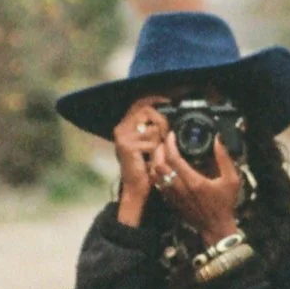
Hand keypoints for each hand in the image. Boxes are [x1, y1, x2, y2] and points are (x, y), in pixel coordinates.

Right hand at [111, 96, 171, 226]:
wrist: (135, 188)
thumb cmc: (144, 167)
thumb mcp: (148, 143)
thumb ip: (153, 128)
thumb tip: (168, 113)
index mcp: (124, 126)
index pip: (139, 103)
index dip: (155, 100)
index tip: (168, 102)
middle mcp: (120, 129)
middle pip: (147, 111)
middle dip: (162, 121)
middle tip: (166, 134)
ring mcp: (123, 138)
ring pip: (153, 128)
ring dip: (160, 140)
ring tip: (156, 152)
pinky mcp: (128, 147)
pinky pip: (153, 141)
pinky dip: (157, 151)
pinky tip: (152, 159)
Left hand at [153, 127, 241, 245]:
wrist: (215, 228)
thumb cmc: (224, 204)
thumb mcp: (231, 180)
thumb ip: (224, 159)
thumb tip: (218, 140)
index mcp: (194, 182)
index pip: (174, 158)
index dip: (170, 144)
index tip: (172, 135)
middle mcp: (180, 188)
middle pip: (159, 165)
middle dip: (159, 150)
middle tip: (164, 141)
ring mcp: (173, 196)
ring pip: (155, 175)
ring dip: (155, 161)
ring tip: (161, 152)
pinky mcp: (171, 201)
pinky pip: (157, 184)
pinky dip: (156, 173)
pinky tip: (163, 167)